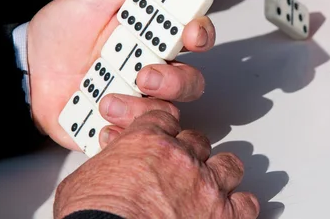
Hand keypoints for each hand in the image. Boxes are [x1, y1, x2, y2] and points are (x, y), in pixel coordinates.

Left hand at [27, 0, 215, 151]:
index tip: (191, 33)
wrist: (25, 66)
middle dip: (176, 81)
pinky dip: (121, 131)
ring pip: (169, 113)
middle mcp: (152, 68)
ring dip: (143, 107)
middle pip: (191, 81)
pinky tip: (100, 117)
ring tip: (109, 98)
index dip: (201, 34)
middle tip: (147, 73)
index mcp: (153, 35)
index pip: (194, 36)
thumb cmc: (64, 29)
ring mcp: (138, 99)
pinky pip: (135, 136)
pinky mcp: (118, 124)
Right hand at [53, 110, 259, 218]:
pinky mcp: (222, 215)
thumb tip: (105, 172)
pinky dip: (240, 207)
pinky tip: (232, 211)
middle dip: (190, 154)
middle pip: (198, 142)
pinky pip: (246, 204)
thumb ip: (105, 166)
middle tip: (181, 170)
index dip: (162, 132)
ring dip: (221, 175)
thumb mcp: (83, 181)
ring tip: (212, 186)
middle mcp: (182, 158)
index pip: (163, 120)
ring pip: (228, 166)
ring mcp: (205, 186)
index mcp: (148, 142)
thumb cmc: (93, 217)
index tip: (160, 140)